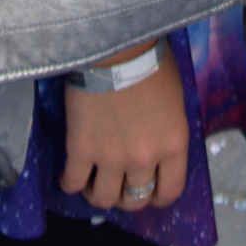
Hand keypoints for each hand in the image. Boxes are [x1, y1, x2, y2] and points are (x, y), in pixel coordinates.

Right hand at [61, 42, 187, 212]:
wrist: (117, 44)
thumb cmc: (151, 61)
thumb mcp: (175, 99)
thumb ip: (168, 130)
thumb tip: (158, 146)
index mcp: (173, 143)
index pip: (170, 191)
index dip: (159, 194)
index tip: (151, 188)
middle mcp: (144, 158)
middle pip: (135, 200)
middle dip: (128, 195)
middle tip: (121, 182)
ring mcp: (111, 158)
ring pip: (103, 200)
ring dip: (99, 192)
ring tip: (95, 178)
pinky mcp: (81, 150)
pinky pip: (72, 184)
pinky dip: (71, 182)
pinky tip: (72, 171)